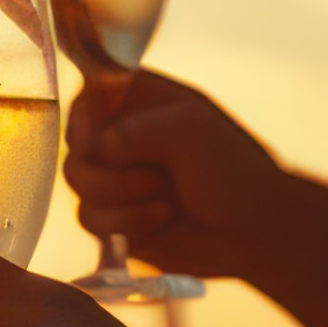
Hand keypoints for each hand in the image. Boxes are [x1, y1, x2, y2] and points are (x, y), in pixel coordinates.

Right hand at [63, 70, 304, 281]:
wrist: (253, 229)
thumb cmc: (231, 168)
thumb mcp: (187, 129)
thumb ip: (133, 129)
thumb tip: (93, 150)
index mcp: (139, 100)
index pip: (86, 98)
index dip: (86, 121)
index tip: (102, 138)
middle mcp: (120, 136)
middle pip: (74, 146)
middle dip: (111, 170)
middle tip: (157, 175)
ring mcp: (114, 178)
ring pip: (78, 184)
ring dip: (123, 196)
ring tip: (167, 199)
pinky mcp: (113, 217)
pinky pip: (89, 218)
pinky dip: (126, 222)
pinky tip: (161, 219)